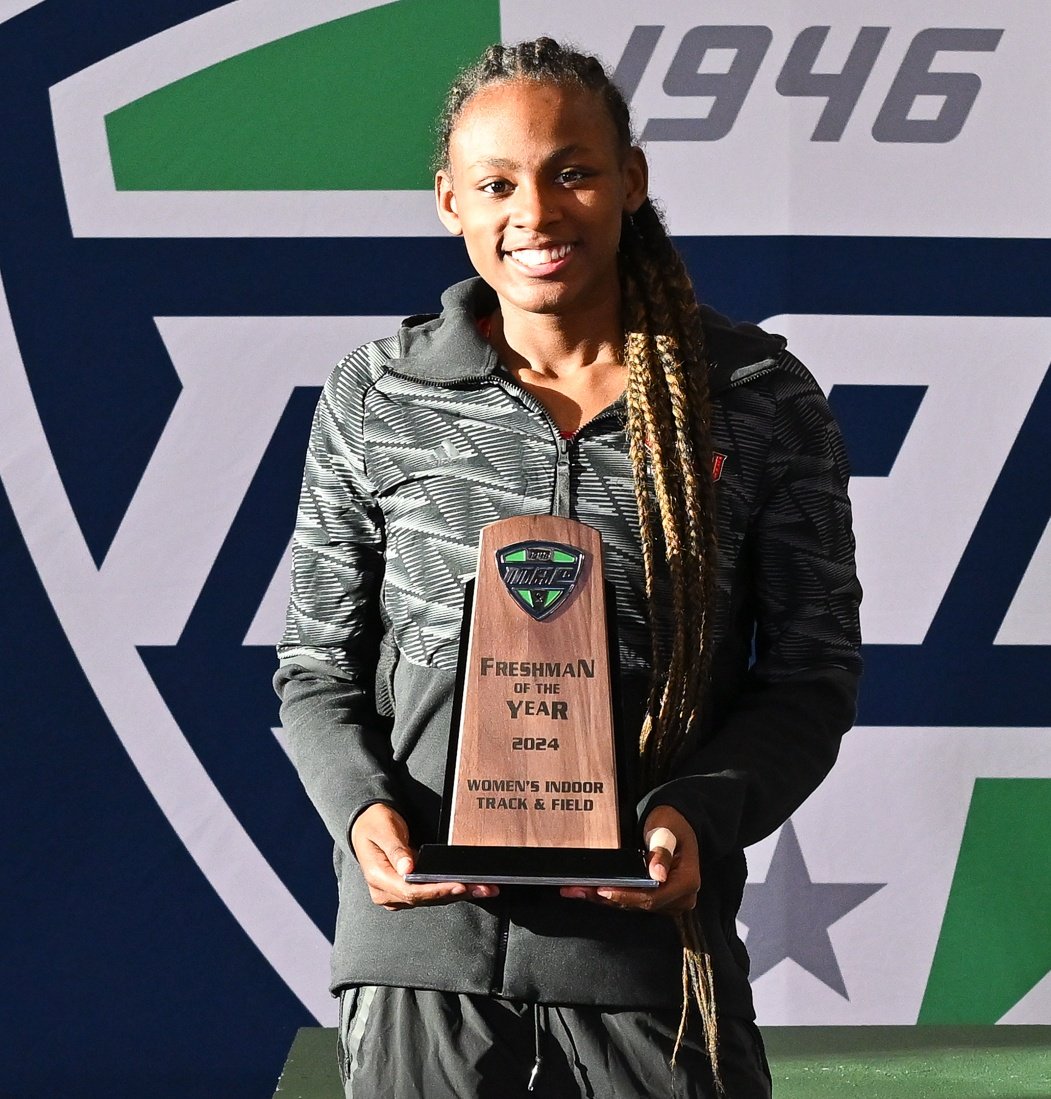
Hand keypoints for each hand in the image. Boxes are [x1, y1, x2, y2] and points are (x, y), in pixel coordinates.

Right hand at [349, 803, 498, 910]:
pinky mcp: (405, 891)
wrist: (364, 824)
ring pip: (430, 899)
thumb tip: (407, 869)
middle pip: (425, 899)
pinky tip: (470, 887)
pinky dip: (449, 890)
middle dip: (456, 893)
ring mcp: (395, 894)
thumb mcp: (383, 830)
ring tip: (485, 888)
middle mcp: (386, 892)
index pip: (411, 892)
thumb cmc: (374, 823)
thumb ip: (395, 850)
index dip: (437, 890)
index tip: (459, 885)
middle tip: (484, 888)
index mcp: (378, 877)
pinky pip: (429, 894)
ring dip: (458, 894)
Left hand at [559, 805, 699, 913]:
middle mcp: (681, 898)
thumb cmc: (672, 823)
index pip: (652, 898)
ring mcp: (669, 901)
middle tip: (578, 889)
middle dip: (608, 898)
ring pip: (633, 905)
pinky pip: (633, 901)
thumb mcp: (667, 831)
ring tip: (576, 890)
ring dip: (604, 899)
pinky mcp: (657, 899)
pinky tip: (589, 890)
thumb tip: (658, 875)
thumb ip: (662, 852)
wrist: (677, 822)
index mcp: (687, 883)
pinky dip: (612, 895)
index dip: (626, 896)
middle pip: (640, 904)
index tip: (603, 890)